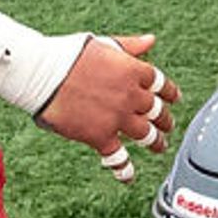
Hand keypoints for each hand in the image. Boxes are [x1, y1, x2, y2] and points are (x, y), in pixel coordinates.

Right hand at [37, 32, 171, 178]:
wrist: (43, 74)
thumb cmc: (67, 55)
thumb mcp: (104, 43)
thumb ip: (129, 46)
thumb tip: (151, 41)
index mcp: (134, 70)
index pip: (161, 84)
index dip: (170, 92)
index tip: (174, 98)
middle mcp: (132, 95)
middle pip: (157, 111)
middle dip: (165, 120)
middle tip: (168, 126)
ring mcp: (118, 118)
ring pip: (146, 134)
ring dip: (155, 142)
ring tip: (159, 147)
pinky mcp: (100, 136)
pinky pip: (117, 156)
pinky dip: (124, 168)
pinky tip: (128, 176)